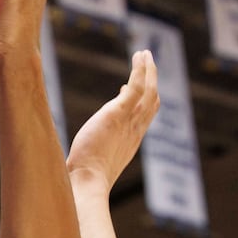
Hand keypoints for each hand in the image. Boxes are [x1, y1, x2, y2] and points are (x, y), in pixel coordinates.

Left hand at [67, 49, 158, 189]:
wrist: (86, 183)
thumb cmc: (84, 180)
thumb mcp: (95, 160)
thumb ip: (97, 148)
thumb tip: (92, 140)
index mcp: (131, 142)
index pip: (144, 117)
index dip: (142, 102)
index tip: (129, 89)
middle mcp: (135, 130)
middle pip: (153, 101)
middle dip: (152, 81)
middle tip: (148, 64)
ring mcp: (129, 121)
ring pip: (149, 90)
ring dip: (149, 70)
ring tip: (144, 54)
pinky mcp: (118, 113)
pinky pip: (137, 86)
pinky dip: (141, 69)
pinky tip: (138, 56)